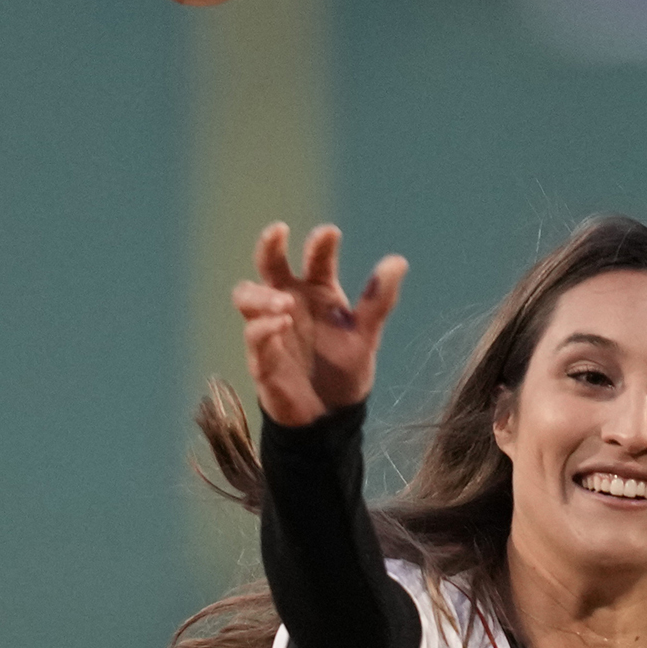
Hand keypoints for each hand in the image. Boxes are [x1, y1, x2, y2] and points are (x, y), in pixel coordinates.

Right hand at [233, 221, 407, 427]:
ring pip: (247, 296)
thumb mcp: (367, 333)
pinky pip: (254, 337)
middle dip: (269, 247)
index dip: (320, 243)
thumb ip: (379, 299)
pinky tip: (281, 324)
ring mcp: (272, 329)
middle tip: (278, 231)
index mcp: (318, 291)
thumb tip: (399, 260)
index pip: (316, 257)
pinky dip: (264, 328)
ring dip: (263, 294)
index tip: (330, 234)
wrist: (330, 417)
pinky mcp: (263, 359)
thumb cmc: (345, 369)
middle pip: (269, 265)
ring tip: (284, 302)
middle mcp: (290, 303)